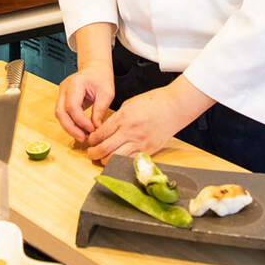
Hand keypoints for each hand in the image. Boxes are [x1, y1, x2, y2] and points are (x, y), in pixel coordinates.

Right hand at [55, 58, 114, 142]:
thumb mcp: (106, 93)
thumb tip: (96, 129)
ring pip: (59, 115)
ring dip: (70, 128)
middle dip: (71, 128)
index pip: (72, 107)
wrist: (95, 68)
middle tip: (83, 138)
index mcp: (75, 84)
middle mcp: (64, 89)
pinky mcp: (63, 99)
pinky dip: (70, 124)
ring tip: (83, 136)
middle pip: (60, 113)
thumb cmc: (101, 77)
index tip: (92, 129)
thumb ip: (100, 111)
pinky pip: (63, 114)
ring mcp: (61, 94)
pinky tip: (80, 130)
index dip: (81, 121)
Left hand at [85, 76, 214, 161]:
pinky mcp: (148, 150)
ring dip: (104, 160)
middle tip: (90, 153)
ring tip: (102, 158)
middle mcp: (130, 132)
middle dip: (93, 153)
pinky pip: (129, 161)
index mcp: (123, 118)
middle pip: (104, 148)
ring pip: (115, 158)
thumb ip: (117, 117)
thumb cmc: (154, 102)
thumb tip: (105, 129)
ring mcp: (140, 142)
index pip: (100, 134)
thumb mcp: (130, 104)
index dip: (92, 140)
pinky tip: (117, 160)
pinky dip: (120, 162)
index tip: (90, 141)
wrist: (175, 107)